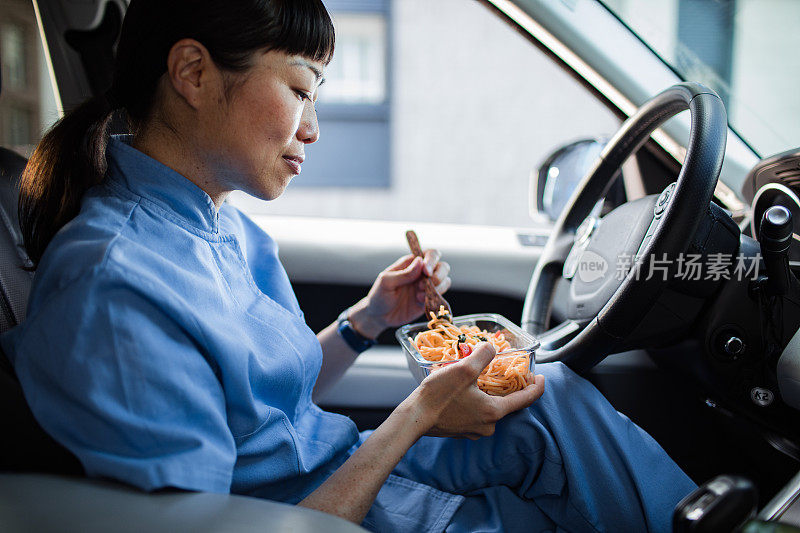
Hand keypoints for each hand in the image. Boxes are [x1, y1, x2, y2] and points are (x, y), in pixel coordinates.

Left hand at [347, 250, 450, 338]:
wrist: (379, 316)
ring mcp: (427, 287)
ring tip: (419, 294)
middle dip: (438, 275)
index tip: (426, 271)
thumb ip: (404, 273)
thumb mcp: (386, 282)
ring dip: (436, 288)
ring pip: (445, 281)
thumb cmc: (380, 295)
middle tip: (422, 285)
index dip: (432, 260)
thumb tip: (420, 261)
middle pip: (443, 266)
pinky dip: (434, 298)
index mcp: (411, 263)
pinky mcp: (429, 300)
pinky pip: (440, 296)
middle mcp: (422, 273)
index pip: (430, 254)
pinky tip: (420, 301)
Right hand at [405, 343, 545, 439]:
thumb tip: (492, 348)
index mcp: (494, 412)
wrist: (413, 418)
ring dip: (487, 393)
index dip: (537, 386)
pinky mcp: (460, 431)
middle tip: (504, 371)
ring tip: (478, 377)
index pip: (526, 399)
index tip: (541, 377)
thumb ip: (483, 355)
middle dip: (506, 387)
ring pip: (489, 408)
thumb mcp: (464, 369)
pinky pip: (475, 413)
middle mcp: (488, 426)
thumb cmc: (439, 395)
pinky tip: (463, 390)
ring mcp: (473, 431)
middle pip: (506, 403)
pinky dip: (474, 401)